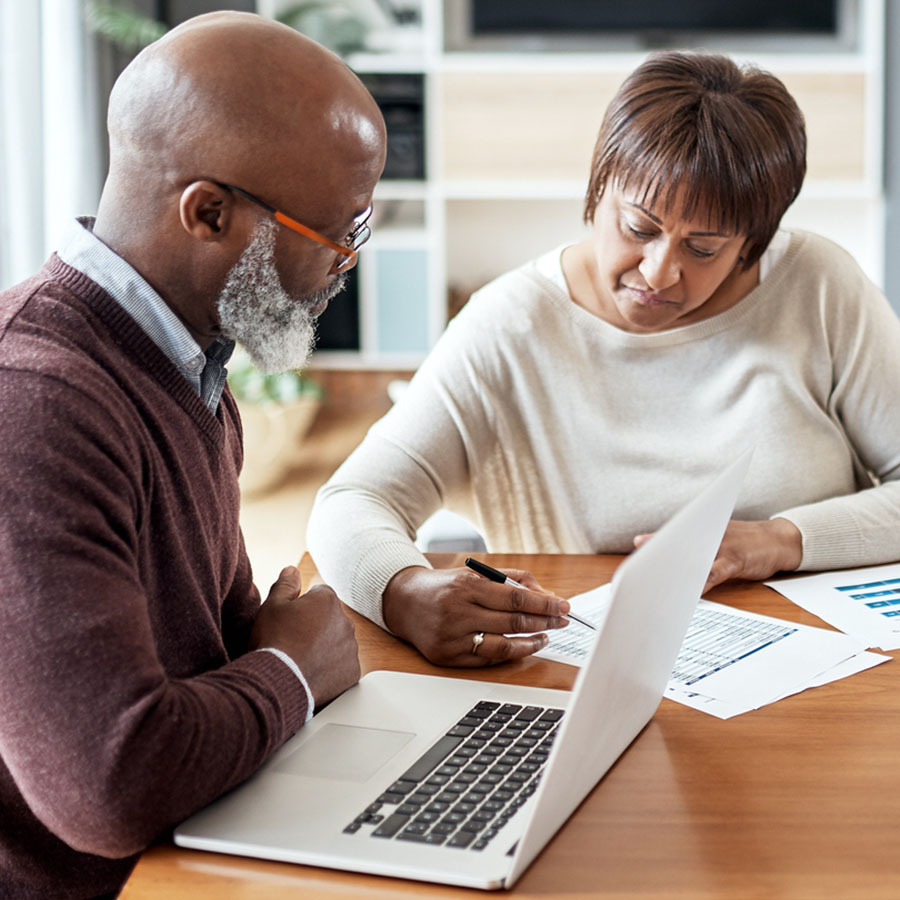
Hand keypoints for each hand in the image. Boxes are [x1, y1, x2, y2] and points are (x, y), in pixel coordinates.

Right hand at [249, 566, 359, 708]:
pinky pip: (343, 666)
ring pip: (337, 642)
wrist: (278, 681)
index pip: (318, 595)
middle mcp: (346, 621)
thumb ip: (285, 585)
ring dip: (325, 647)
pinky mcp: (352, 672)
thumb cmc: (274, 641)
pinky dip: (331, 670)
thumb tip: (292, 569)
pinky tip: (311, 673)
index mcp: (327, 600)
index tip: (289, 621)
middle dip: (316, 626)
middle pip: (330, 618)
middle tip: (293, 641)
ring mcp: (351, 647)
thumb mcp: (272, 606)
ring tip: (300, 659)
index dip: (301, 607)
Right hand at [382, 565, 570, 666]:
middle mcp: (458, 611)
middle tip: (563, 620)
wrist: (404, 603)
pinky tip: (523, 646)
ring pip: (503, 645)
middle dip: (545, 621)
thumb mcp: (474, 574)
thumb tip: (546, 595)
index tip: (563, 606)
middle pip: (513, 621)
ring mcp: (452, 637)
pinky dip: (510, 653)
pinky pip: (487, 659)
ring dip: (532, 642)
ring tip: (546, 636)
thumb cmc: (446, 587)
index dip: (544, 603)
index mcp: (466, 586)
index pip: (515, 597)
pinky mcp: (447, 657)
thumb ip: (510, 580)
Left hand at [633, 517, 802, 593]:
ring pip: (695, 555)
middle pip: (679, 541)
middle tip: (641, 563)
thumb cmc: (742, 541)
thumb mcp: (716, 537)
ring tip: (657, 579)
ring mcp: (722, 546)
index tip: (637, 543)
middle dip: (660, 552)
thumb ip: (692, 543)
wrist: (778, 539)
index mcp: (702, 527)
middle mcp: (710, 533)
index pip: (674, 532)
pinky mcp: (737, 559)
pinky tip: (691, 590)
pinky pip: (716, 571)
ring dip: (676, 567)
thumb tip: (661, 549)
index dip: (655, 538)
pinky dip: (703, 580)